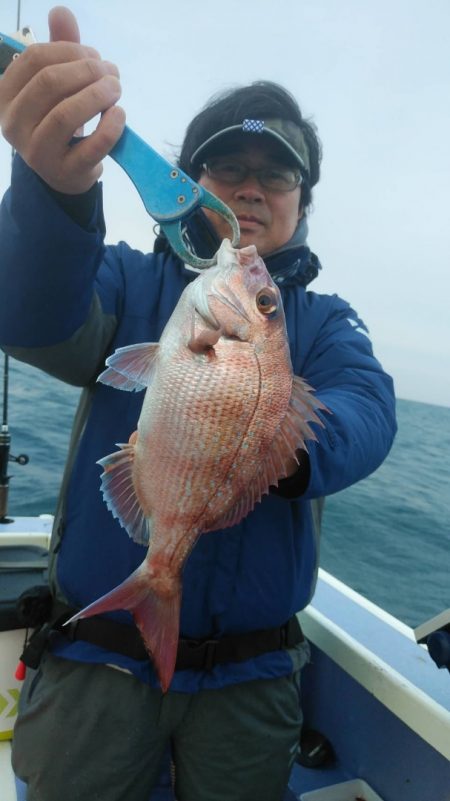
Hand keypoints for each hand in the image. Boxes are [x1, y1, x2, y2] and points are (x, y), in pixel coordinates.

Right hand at [0, 6, 125, 192]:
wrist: (65, 172)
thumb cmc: (58, 120)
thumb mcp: (56, 84)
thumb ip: (59, 49)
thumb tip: (61, 12)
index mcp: (6, 96)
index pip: (34, 59)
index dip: (70, 50)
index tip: (94, 56)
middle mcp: (14, 125)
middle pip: (50, 83)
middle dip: (87, 70)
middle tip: (111, 72)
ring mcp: (38, 152)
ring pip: (66, 114)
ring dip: (99, 94)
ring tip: (117, 88)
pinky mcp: (66, 172)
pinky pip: (92, 145)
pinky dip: (111, 125)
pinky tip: (120, 113)